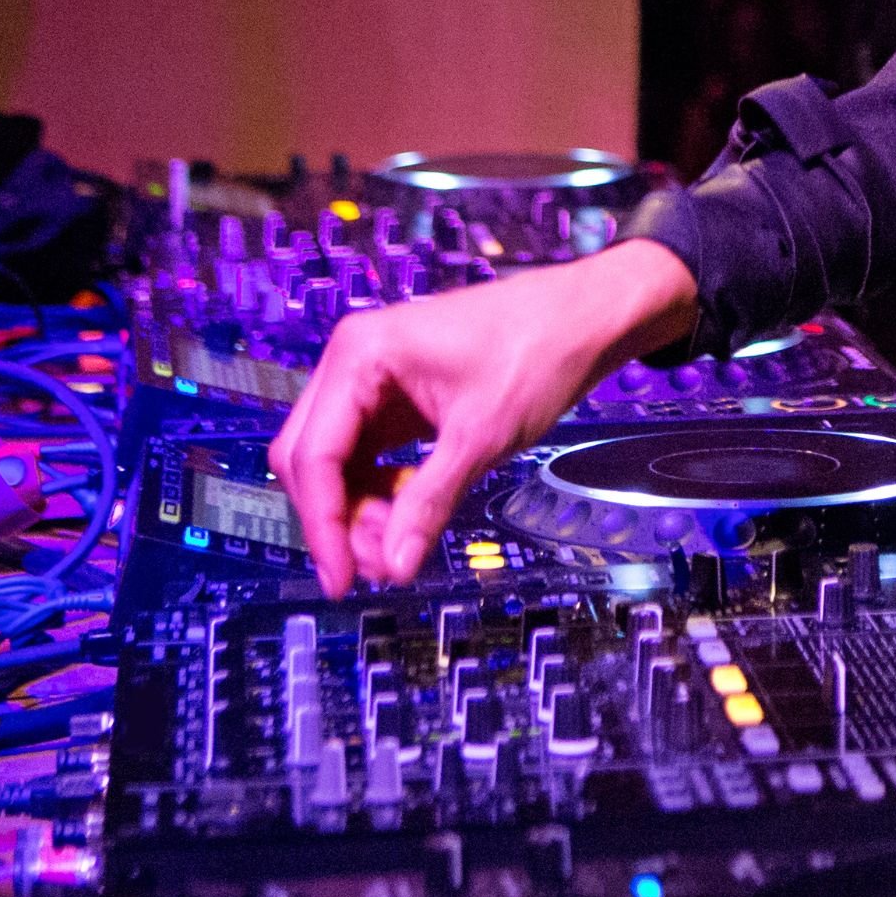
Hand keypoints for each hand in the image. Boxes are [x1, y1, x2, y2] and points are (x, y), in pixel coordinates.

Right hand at [268, 240, 697, 597]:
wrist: (584, 317)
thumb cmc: (537, 352)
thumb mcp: (480, 436)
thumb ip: (430, 501)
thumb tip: (394, 566)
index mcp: (359, 357)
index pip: (313, 454)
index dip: (322, 525)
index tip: (341, 579)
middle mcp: (353, 364)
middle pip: (311, 458)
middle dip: (338, 518)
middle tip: (380, 566)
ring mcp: (373, 380)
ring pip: (338, 461)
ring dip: (360, 508)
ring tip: (402, 543)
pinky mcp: (398, 398)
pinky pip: (368, 454)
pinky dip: (382, 490)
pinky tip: (411, 514)